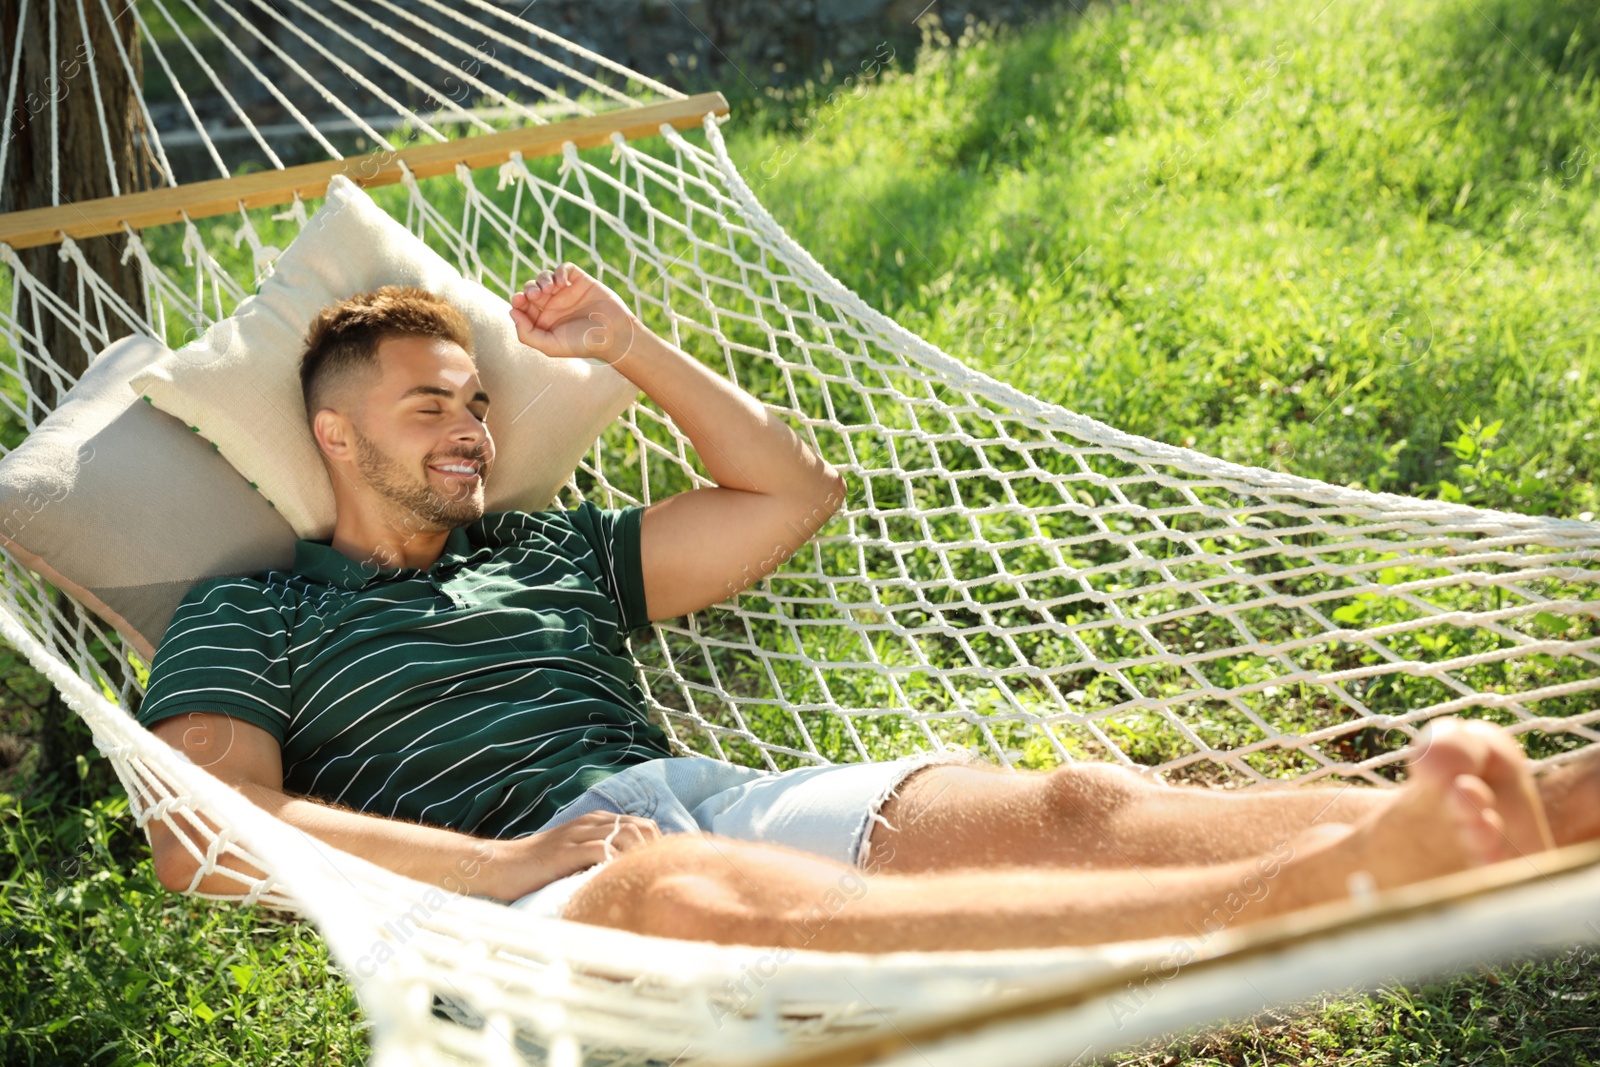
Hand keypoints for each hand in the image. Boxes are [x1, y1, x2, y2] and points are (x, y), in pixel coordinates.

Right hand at [498, 811, 661, 898]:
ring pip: (625, 835)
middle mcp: (590, 823)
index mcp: (596, 821)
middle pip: (641, 827)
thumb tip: (627, 873)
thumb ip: (600, 855)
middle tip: (657, 878)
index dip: (658, 845)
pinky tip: (621, 883)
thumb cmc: (539, 867)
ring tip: (645, 882)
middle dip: (655, 851)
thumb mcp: (576, 855)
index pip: (643, 824)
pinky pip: (601, 850)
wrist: (501, 865)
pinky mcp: (566, 851)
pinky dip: (616, 864)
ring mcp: (578, 835)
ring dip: (640, 857)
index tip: (662, 870)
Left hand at [509, 262, 636, 363]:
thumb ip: (527, 334)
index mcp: (543, 320)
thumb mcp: (551, 346)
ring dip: (543, 279)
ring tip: (551, 290)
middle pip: (531, 288)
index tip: (520, 301)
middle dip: (529, 288)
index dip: (518, 300)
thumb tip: (512, 311)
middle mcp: (553, 305)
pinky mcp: (580, 281)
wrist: (613, 334)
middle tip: (537, 295)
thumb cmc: (583, 344)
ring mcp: (566, 292)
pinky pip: (564, 268)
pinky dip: (560, 271)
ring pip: (545, 276)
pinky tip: (564, 283)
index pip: (522, 306)